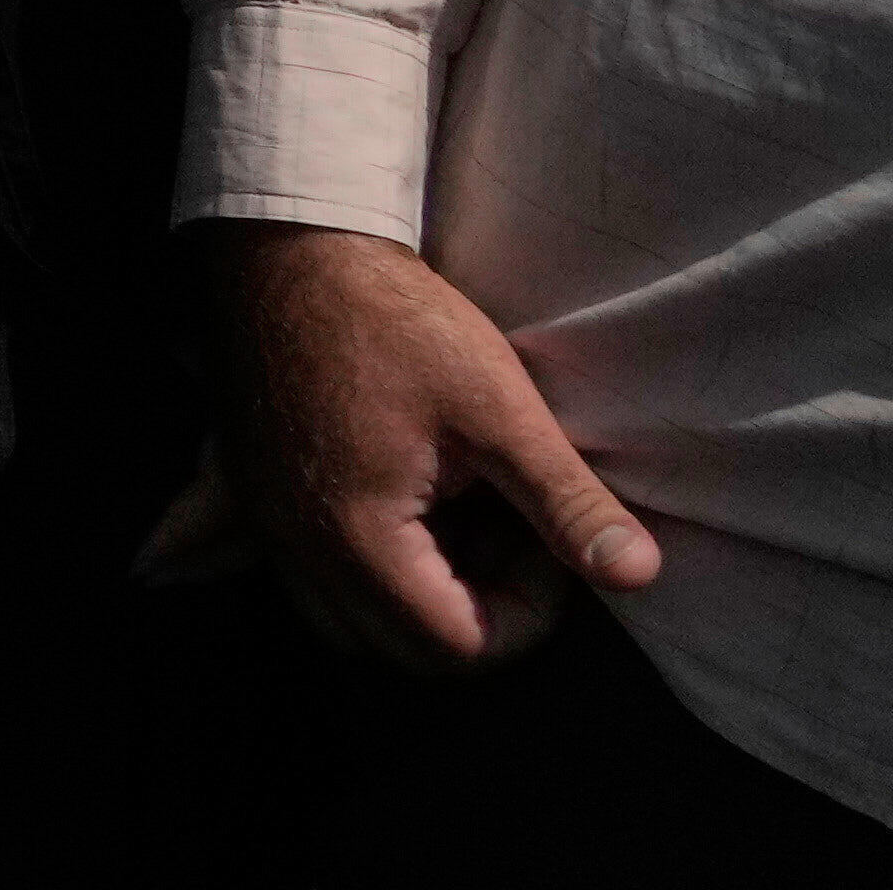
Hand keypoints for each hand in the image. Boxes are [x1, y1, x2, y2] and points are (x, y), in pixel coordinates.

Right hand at [205, 226, 655, 673]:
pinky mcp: (253, 491)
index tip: (544, 538)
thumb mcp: (498, 407)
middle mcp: (300, 548)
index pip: (461, 646)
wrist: (288, 242)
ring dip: (415, 600)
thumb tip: (639, 576)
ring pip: (347, 622)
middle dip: (476, 612)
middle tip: (510, 535)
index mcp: (358, 537)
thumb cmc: (395, 318)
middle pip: (403, 649)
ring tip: (457, 526)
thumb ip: (567, 502)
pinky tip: (387, 524)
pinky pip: (302, 578)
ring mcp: (268, 522)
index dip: (527, 612)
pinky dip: (354, 577)